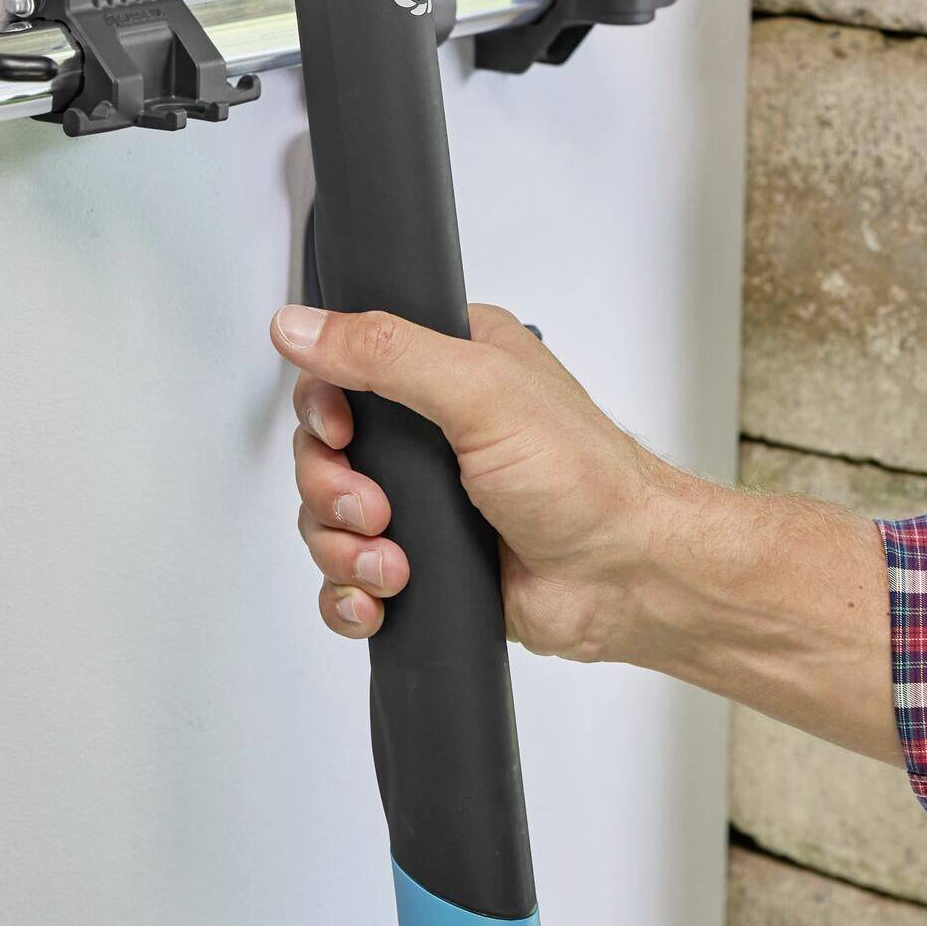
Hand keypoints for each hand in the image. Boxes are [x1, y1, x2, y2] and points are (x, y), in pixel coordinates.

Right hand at [271, 301, 686, 663]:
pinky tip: (377, 599)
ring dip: (344, 548)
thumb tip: (300, 326)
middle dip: (331, 490)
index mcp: (450, 362)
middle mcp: (433, 427)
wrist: (627, 579)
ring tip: (393, 566)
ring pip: (329, 518)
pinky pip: (349, 578)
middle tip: (374, 511)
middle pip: (324, 450)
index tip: (341, 435)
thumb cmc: (585, 479)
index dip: (323, 407)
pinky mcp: (426, 560)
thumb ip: (386, 354)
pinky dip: (350, 593)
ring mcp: (427, 498)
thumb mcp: (481, 391)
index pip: (343, 367)